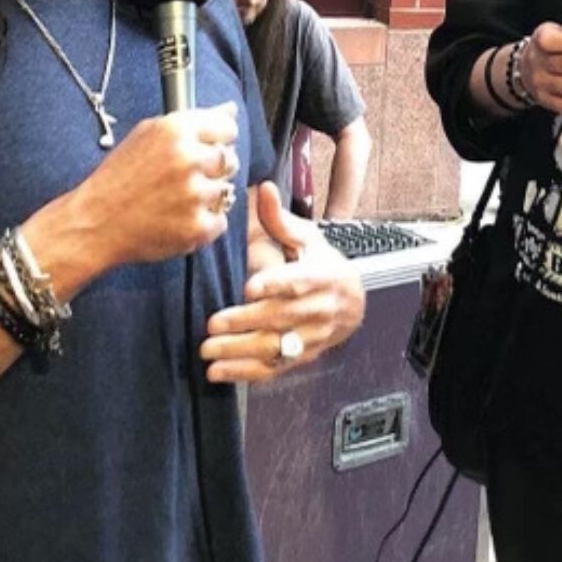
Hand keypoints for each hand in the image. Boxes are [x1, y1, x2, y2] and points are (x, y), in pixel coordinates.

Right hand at [29, 103, 240, 276]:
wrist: (95, 221)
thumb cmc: (118, 178)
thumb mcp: (147, 135)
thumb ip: (192, 120)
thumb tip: (230, 109)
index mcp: (176, 131)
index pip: (227, 127)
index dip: (220, 140)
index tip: (210, 148)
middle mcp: (188, 159)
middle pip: (230, 160)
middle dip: (213, 170)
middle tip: (186, 179)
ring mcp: (194, 194)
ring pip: (226, 191)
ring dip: (207, 198)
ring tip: (177, 201)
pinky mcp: (196, 226)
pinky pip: (220, 221)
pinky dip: (204, 223)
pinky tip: (178, 219)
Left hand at [200, 183, 364, 382]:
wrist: (354, 302)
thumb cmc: (322, 264)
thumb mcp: (308, 238)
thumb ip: (280, 219)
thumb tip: (262, 188)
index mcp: (320, 276)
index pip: (298, 281)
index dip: (275, 285)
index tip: (249, 287)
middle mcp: (318, 309)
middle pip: (280, 318)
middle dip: (244, 323)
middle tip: (211, 325)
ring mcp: (310, 337)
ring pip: (275, 347)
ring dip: (239, 352)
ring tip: (208, 351)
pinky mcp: (301, 357)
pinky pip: (274, 369)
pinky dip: (245, 373)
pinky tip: (218, 373)